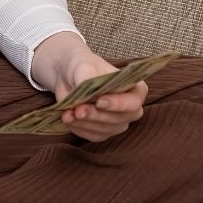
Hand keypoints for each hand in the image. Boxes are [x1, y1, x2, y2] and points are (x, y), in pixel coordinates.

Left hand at [31, 32, 148, 142]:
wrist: (68, 76)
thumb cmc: (82, 67)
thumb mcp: (84, 67)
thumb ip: (89, 79)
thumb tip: (91, 95)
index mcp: (134, 88)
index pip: (134, 102)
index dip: (119, 104)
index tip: (99, 101)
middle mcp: (130, 108)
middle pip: (119, 119)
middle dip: (96, 115)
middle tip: (78, 110)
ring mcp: (117, 122)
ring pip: (105, 129)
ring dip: (85, 123)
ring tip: (68, 113)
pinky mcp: (103, 131)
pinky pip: (94, 135)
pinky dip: (79, 128)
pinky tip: (68, 118)